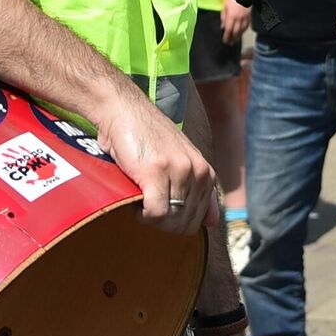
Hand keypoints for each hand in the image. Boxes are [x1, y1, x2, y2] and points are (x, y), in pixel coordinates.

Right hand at [92, 79, 215, 234]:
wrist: (124, 111)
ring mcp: (178, 171)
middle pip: (186, 224)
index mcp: (205, 171)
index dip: (177, 222)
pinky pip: (156, 212)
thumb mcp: (181, 160)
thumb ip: (198, 189)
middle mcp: (197, 171)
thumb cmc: (146, 136)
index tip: (161, 210)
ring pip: (171, 220)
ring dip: (152, 219)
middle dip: (164, 224)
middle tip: (147, 209)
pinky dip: (142, 215)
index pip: (200, 219)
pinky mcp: (155, 172)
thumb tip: (211, 222)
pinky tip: (134, 203)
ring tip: (140, 203)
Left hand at [220, 0, 250, 45]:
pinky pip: (247, 25)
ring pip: (242, 29)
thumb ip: (223, 17)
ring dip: (239, 36)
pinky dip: (244, 30)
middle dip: (233, 38)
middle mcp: (239, 18)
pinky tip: (242, 32)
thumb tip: (223, 26)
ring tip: (235, 40)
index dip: (227, 37)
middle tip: (230, 43)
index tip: (225, 41)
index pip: (229, 30)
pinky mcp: (249, 15)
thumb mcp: (223, 6)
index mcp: (231, 16)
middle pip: (236, 31)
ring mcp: (245, 17)